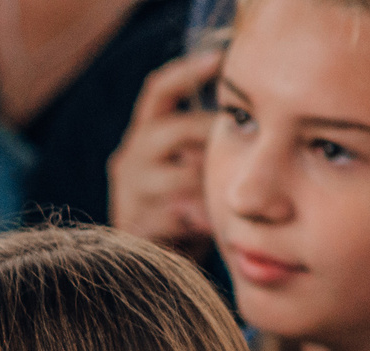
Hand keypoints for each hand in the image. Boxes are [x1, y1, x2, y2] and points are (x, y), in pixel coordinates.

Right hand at [108, 49, 222, 253]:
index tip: (221, 58)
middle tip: (235, 153)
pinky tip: (205, 226)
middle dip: (209, 139)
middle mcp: (130, 159)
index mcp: (144, 137)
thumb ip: (206, 142)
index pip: (159, 91)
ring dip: (207, 187)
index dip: (188, 71)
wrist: (150, 268)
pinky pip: (177, 214)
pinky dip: (198, 219)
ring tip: (219, 200)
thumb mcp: (193, 166)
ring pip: (180, 175)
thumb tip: (246, 116)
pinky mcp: (133, 225)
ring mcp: (129, 193)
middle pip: (173, 129)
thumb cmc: (185, 211)